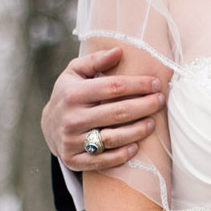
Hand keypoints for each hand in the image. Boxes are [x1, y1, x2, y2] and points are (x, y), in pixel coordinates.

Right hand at [41, 47, 165, 170]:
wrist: (49, 127)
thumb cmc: (69, 94)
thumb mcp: (74, 73)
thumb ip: (95, 61)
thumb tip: (119, 50)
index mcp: (73, 94)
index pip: (113, 87)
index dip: (138, 85)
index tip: (156, 83)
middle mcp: (72, 118)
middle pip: (118, 112)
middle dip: (144, 106)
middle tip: (161, 101)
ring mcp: (72, 141)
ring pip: (113, 138)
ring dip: (138, 131)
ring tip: (153, 123)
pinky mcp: (75, 160)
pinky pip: (103, 160)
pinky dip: (122, 155)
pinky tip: (137, 146)